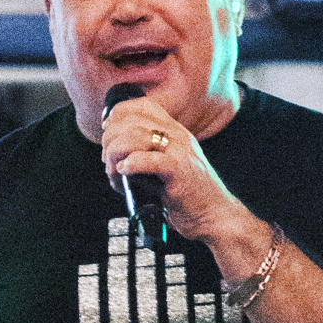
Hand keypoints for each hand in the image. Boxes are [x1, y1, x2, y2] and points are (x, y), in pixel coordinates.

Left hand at [99, 95, 244, 248]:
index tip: (107, 134)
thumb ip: (142, 156)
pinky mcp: (179, 170)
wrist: (215, 216)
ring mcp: (180, 151)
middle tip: (108, 160)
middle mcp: (178, 135)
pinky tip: (125, 172)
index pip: (139, 106)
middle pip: (130, 120)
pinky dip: (130, 164)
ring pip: (134, 136)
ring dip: (115, 154)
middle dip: (109, 140)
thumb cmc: (188, 197)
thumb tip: (111, 153)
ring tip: (115, 171)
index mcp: (174, 131)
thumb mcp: (164, 168)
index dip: (116, 117)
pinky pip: (147, 159)